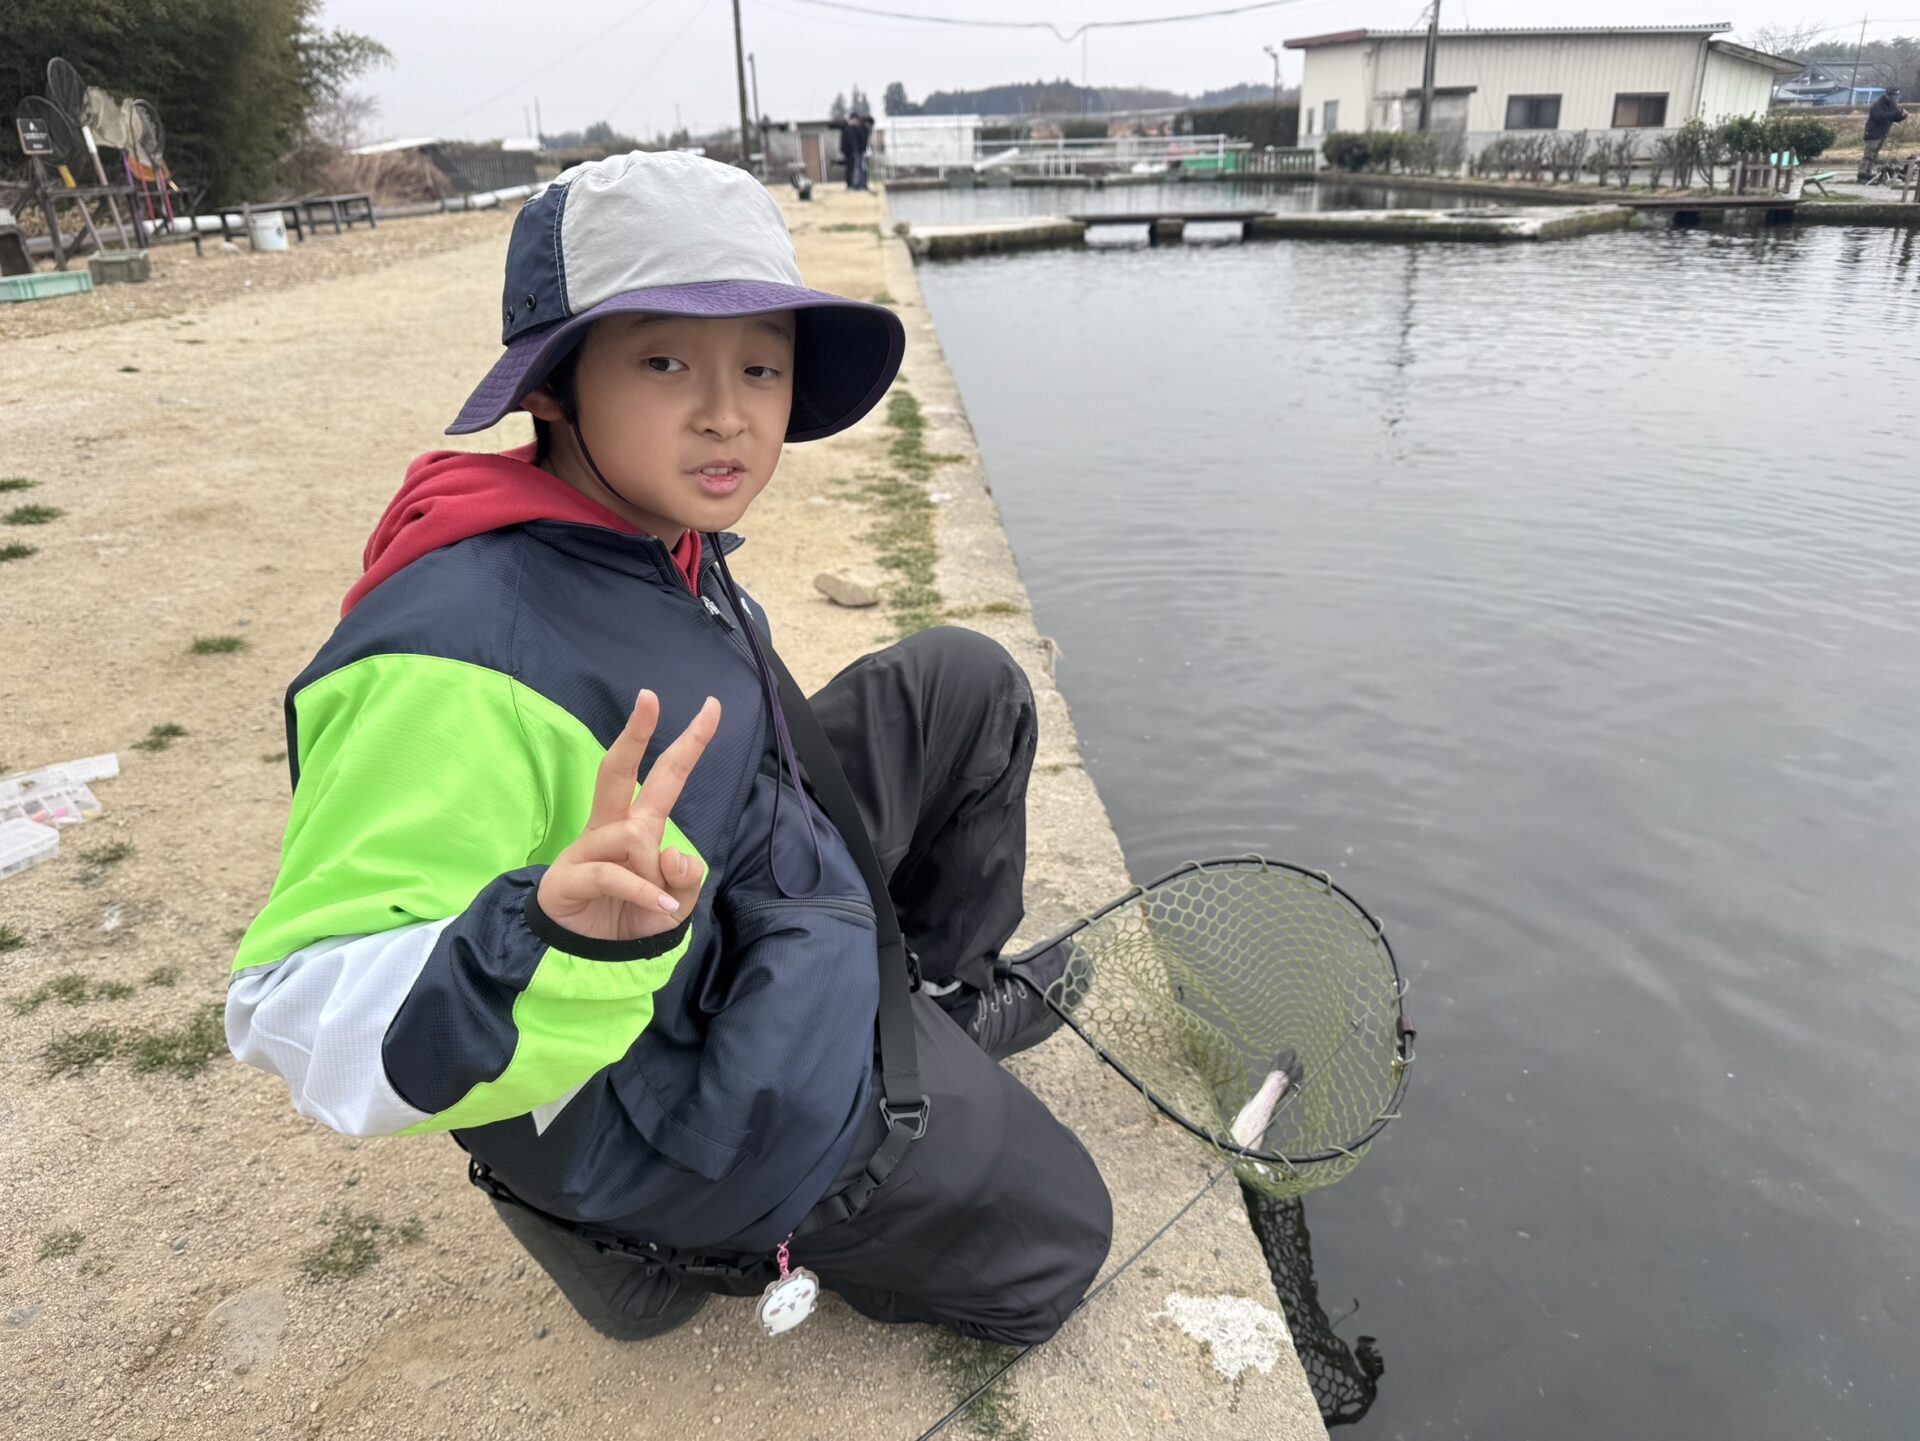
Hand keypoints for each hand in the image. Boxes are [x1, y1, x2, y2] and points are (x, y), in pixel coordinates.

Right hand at [536, 690, 719, 943]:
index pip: (665, 776)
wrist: (589, 960)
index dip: (688, 744)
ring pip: (629, 834)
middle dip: (635, 734)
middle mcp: (610, 828)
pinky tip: (659, 905)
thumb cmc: (632, 919)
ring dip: (652, 872)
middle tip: (649, 697)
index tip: (711, 708)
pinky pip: (613, 873)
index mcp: (638, 826)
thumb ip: (685, 879)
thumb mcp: (675, 903)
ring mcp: (585, 849)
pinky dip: (642, 891)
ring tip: (656, 899)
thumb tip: (676, 853)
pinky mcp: (569, 877)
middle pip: (618, 770)